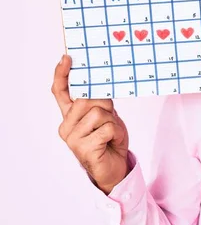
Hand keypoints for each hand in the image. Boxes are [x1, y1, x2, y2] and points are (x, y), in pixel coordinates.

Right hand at [51, 55, 129, 193]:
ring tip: (110, 134)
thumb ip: (97, 101)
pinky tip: (110, 142)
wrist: (115, 167)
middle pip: (88, 99)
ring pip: (98, 113)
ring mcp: (72, 138)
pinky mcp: (82, 149)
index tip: (67, 57)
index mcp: (70, 115)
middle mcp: (66, 125)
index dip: (62, 74)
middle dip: (106, 106)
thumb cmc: (110, 139)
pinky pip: (106, 128)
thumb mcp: (106, 115)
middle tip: (110, 120)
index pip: (61, 92)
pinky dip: (115, 133)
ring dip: (112, 121)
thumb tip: (98, 82)